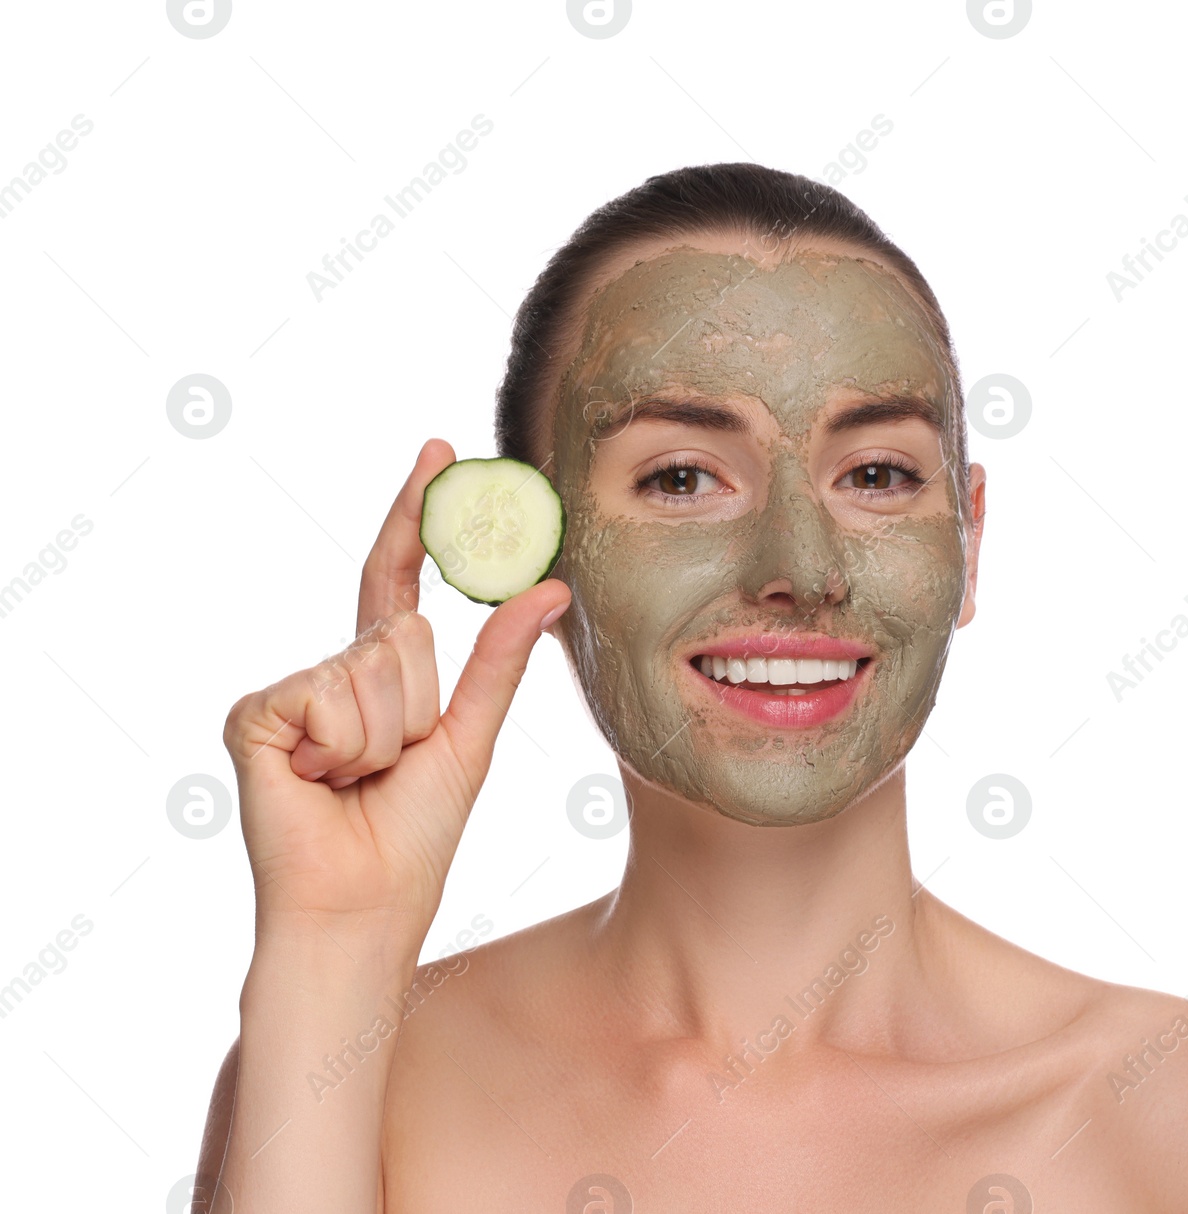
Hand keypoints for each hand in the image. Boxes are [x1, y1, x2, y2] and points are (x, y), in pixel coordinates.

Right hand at [222, 438, 568, 958]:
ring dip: (386, 734)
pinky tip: (320, 783)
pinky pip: (328, 692)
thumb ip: (502, 660)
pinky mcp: (255, 715)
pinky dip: (344, 747)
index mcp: (379, 675)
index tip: (439, 446)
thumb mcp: (470, 737)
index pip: (399, 578)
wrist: (362, 908)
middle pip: (404, 629)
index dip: (416, 515)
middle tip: (393, 765)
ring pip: (375, 661)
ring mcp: (289, 690)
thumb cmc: (413, 836)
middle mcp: (331, 671)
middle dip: (419, 704)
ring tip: (358, 781)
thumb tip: (550, 584)